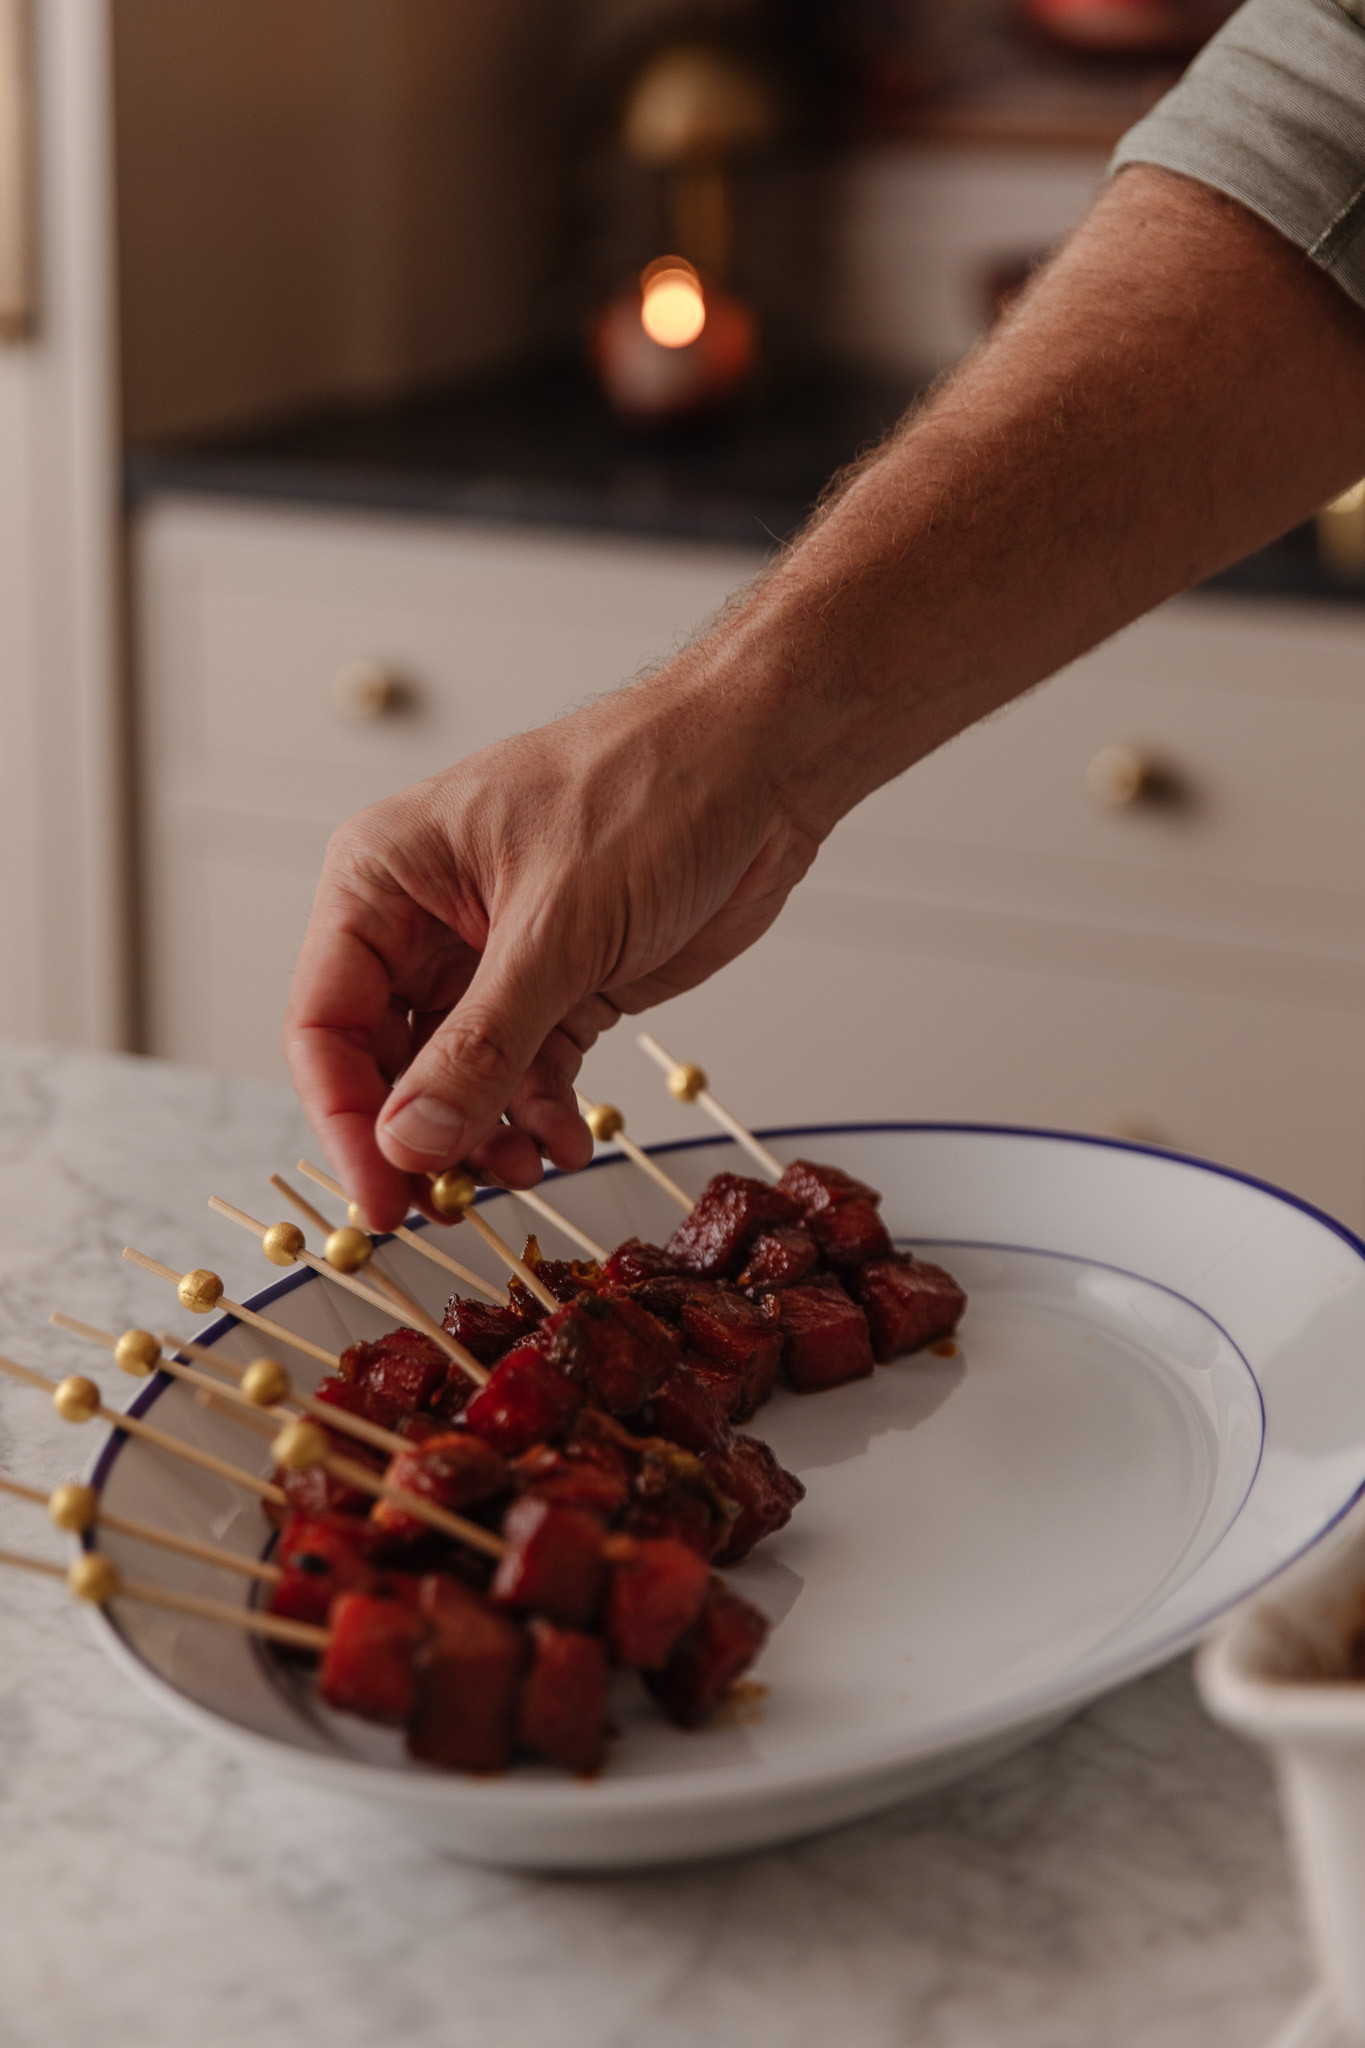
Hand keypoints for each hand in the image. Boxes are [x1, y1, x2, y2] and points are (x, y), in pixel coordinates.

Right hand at [283, 663, 820, 1229]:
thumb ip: (481, 1045)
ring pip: (455, 1080)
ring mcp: (491, 957)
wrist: (761, 764)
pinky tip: (566, 1142)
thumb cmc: (651, 790)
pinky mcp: (558, 984)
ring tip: (525, 1169)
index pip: (324, 1021)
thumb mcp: (558, 929)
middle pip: (384, 1063)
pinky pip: (524, 1073)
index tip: (379, 1197)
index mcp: (384, 877)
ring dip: (484, 1136)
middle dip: (420, 1137)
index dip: (345, 1120)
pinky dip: (539, 1117)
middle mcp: (423, 920)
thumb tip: (412, 1141)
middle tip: (450, 1206)